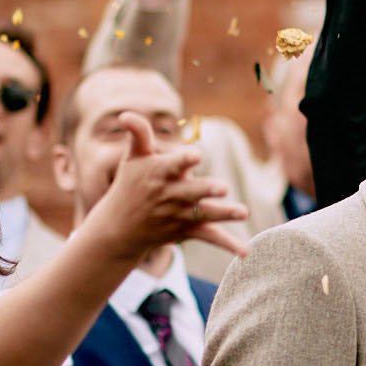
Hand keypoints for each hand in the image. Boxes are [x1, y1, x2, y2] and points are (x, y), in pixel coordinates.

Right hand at [78, 112, 251, 261]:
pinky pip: (210, 237)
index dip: (184, 161)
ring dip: (223, 213)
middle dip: (206, 190)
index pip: (173, 166)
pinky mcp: (187, 231)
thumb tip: (125, 114)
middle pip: (191, 192)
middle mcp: (171, 196)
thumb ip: (138, 134)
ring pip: (204, 214)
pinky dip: (228, 244)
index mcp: (160, 174)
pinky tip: (246, 252)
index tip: (195, 156)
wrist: (119, 229)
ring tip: (242, 212)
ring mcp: (180, 215)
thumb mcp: (132, 158)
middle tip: (222, 188)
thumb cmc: (130, 185)